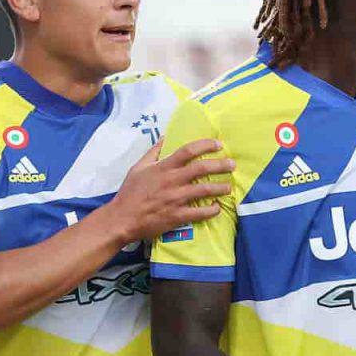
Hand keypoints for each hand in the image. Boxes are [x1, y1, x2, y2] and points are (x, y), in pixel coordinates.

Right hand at [104, 138, 233, 244]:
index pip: (188, 151)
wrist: (122, 219)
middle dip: (220, 165)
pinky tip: (217, 207)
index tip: (219, 144)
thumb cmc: (130, 192)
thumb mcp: (138, 167)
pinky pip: (200, 213)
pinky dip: (212, 210)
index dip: (205, 145)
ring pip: (205, 190)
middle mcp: (172, 181)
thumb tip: (165, 137)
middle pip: (202, 168)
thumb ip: (153, 152)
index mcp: (163, 168)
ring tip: (229, 187)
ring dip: (220, 188)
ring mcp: (176, 199)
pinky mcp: (177, 215)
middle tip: (232, 164)